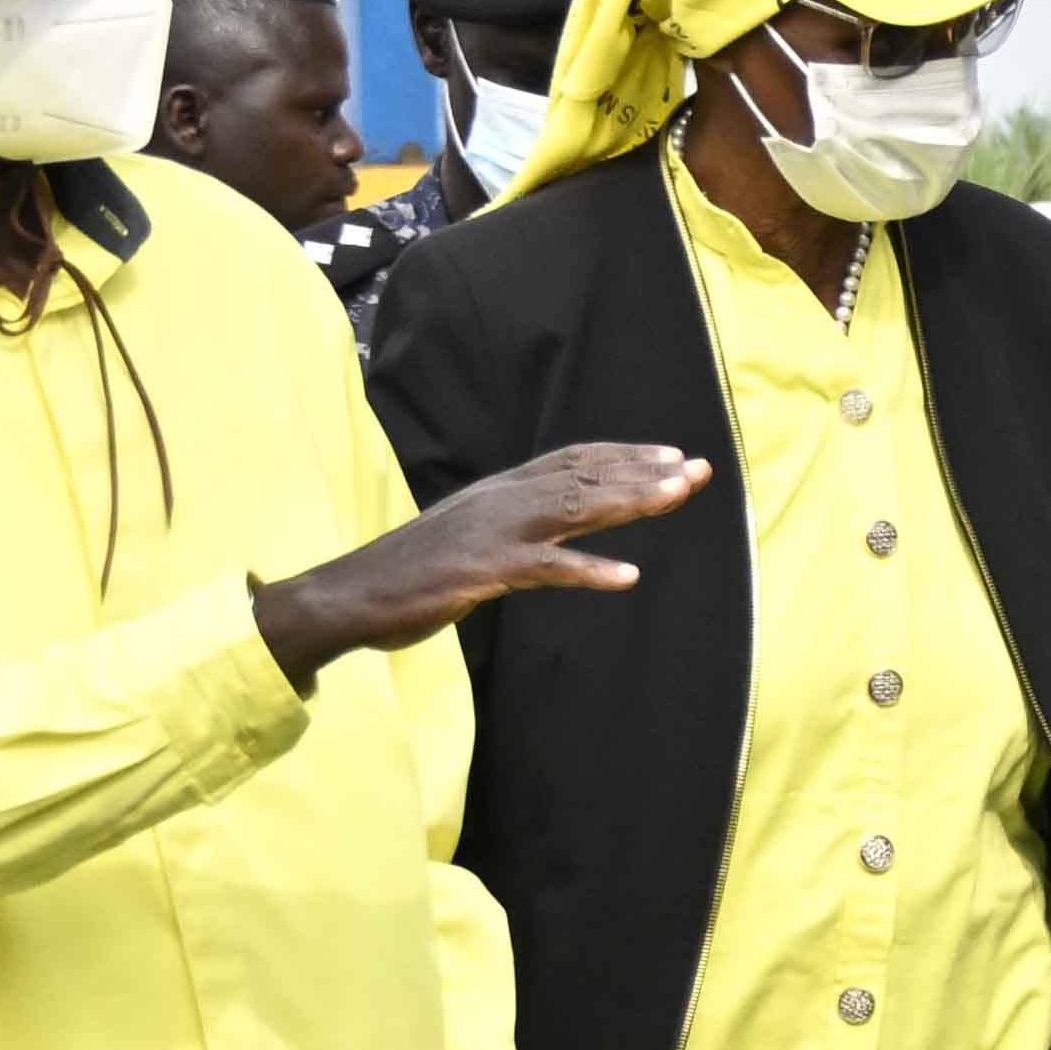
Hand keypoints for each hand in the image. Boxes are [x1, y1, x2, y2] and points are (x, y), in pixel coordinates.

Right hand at [262, 444, 705, 674]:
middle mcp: (502, 500)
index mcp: (500, 492)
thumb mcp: (473, 538)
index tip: (671, 455)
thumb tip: (551, 533)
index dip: (625, 456)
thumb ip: (513, 529)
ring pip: (574, 508)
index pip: (573, 462)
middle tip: (699, 469)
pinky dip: (588, 570)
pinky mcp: (483, 570)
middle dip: (646, 472)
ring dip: (630, 500)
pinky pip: (545, 568)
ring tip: (677, 496)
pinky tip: (628, 576)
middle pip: (586, 477)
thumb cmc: (413, 573)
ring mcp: (493, 532)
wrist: (351, 594)